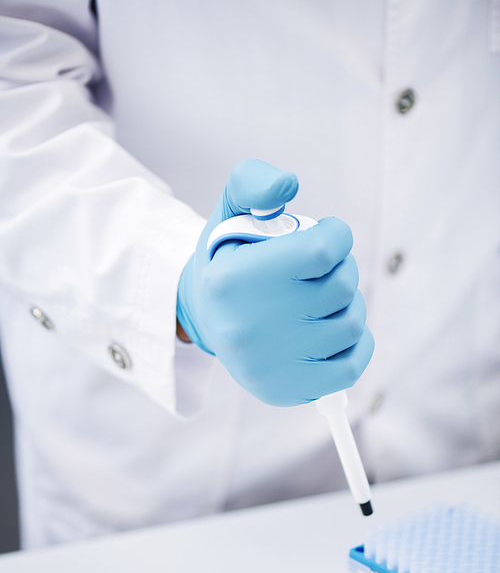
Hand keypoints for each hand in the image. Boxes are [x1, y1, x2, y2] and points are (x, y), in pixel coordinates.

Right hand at [176, 159, 373, 405]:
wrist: (206, 320)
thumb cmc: (229, 262)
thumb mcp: (228, 213)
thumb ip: (253, 182)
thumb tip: (288, 183)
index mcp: (234, 280)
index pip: (323, 250)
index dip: (336, 235)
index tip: (324, 236)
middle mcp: (249, 326)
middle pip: (341, 286)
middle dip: (341, 269)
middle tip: (321, 269)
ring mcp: (269, 364)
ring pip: (350, 323)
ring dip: (347, 304)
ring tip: (322, 299)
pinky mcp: (286, 390)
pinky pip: (352, 366)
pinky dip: (357, 343)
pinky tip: (336, 328)